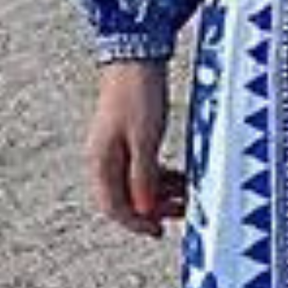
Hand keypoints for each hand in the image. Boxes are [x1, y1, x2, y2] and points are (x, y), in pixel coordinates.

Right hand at [86, 59, 185, 238]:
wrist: (135, 56)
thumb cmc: (138, 95)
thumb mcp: (145, 140)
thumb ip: (144, 178)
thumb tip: (145, 210)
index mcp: (102, 161)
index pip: (114, 207)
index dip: (136, 223)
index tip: (159, 231)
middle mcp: (104, 158)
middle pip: (125, 198)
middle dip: (152, 210)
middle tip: (181, 213)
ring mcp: (115, 148)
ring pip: (136, 184)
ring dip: (160, 194)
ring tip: (186, 196)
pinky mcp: (128, 138)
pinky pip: (143, 168)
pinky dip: (161, 177)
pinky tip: (180, 178)